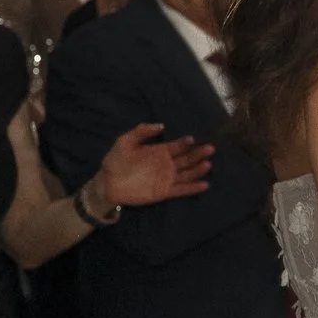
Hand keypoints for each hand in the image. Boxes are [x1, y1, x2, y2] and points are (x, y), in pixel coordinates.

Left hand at [92, 121, 212, 208]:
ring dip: (198, 169)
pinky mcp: (164, 192)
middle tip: (210, 148)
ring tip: (208, 164)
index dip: (185, 142)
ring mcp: (167, 179)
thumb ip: (141, 131)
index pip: (177, 146)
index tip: (192, 139)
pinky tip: (204, 184)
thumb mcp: (125, 141)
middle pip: (187, 159)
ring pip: (187, 173)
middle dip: (198, 153)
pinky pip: (181, 189)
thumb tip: (161, 125)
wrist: (107, 183)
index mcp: (159, 151)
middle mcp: (166, 164)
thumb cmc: (115, 161)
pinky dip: (193, 188)